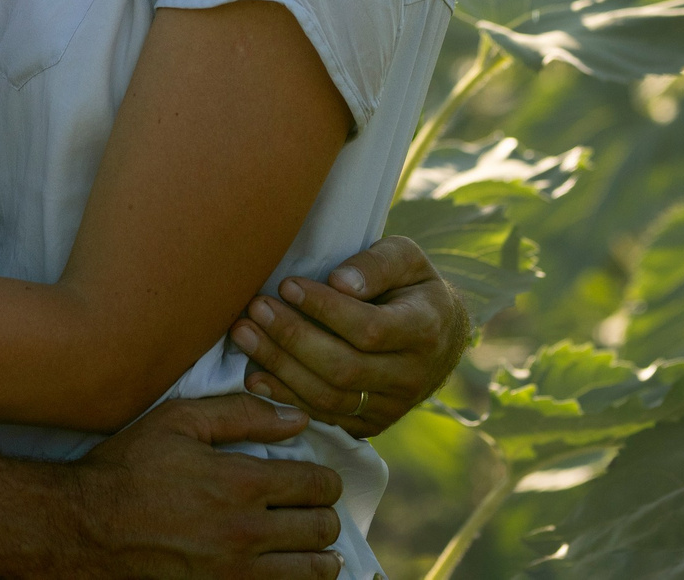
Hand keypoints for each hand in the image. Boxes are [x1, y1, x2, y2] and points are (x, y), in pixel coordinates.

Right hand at [70, 394, 344, 579]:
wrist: (88, 526)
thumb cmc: (130, 467)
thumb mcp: (179, 421)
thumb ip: (242, 414)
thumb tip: (297, 418)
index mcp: (241, 482)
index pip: (318, 484)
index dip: (326, 479)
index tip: (317, 479)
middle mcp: (246, 532)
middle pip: (323, 529)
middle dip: (324, 515)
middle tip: (311, 509)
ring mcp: (235, 572)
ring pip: (312, 571)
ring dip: (319, 555)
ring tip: (309, 545)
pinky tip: (286, 569)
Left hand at [228, 237, 468, 440]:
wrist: (440, 337)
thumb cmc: (412, 286)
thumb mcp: (407, 258)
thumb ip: (376, 264)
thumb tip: (339, 282)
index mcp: (425, 330)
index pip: (369, 328)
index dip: (324, 309)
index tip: (287, 284)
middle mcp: (412, 376)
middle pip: (343, 368)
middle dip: (292, 338)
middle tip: (255, 308)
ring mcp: (392, 407)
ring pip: (329, 397)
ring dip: (280, 367)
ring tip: (244, 334)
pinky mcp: (371, 424)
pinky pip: (325, 417)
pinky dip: (285, 397)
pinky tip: (254, 375)